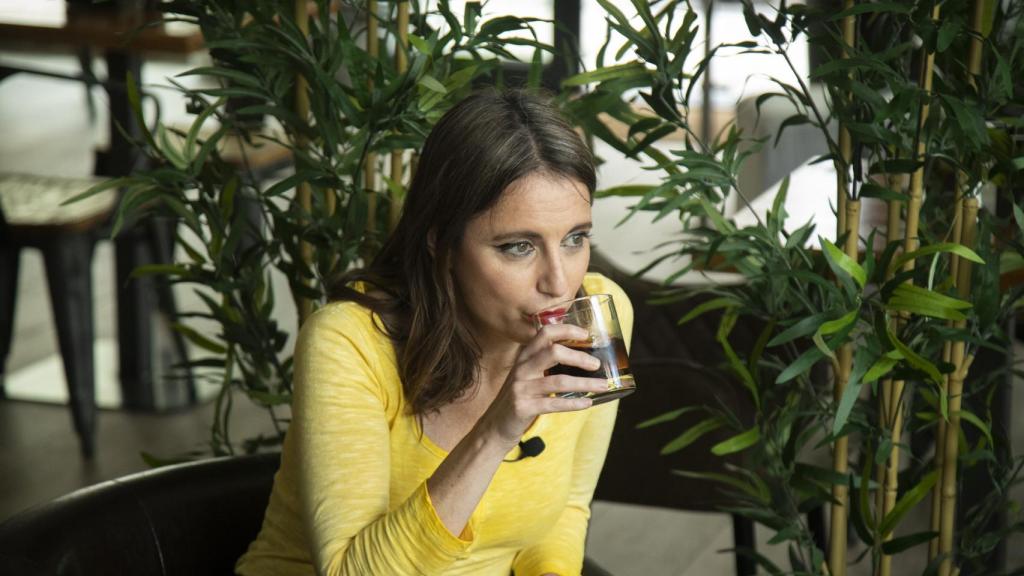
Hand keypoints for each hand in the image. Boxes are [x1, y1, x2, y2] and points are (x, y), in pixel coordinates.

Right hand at [479, 322, 607, 446]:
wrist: (494, 427)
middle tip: (596, 365)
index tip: (586, 334)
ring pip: (559, 380)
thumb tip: (581, 359)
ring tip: (603, 386)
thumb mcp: (527, 376)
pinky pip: (554, 403)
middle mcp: (521, 369)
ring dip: (585, 383)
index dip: (567, 330)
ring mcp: (521, 388)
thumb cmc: (519, 399)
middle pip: (553, 352)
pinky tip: (588, 403)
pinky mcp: (523, 407)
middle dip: (579, 357)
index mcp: (524, 357)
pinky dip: (574, 403)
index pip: (544, 333)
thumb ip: (544, 365)